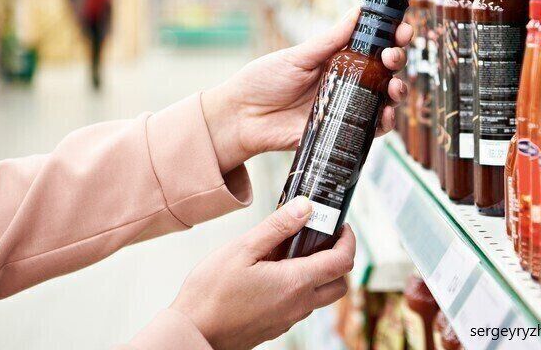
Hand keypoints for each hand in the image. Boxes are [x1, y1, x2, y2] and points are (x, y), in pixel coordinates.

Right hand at [171, 197, 354, 349]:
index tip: (341, 226)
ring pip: (320, 296)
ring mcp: (288, 319)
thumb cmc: (210, 293)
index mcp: (296, 283)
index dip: (348, 240)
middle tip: (322, 239)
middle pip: (339, 283)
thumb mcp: (243, 249)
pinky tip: (274, 272)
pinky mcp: (276, 326)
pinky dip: (300, 287)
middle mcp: (298, 305)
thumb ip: (278, 227)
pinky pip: (300, 305)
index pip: (343, 262)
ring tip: (292, 252)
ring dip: (318, 274)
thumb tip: (306, 207)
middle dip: (339, 259)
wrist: (192, 332)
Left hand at [202, 9, 412, 171]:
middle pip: (384, 71)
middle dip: (397, 60)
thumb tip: (357, 12)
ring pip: (383, 100)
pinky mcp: (340, 131)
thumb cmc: (263, 81)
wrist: (241, 117)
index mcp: (336, 59)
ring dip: (397, 91)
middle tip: (393, 56)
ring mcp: (345, 107)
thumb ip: (330, 40)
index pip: (372, 46)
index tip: (402, 29)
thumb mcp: (297, 56)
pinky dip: (384, 123)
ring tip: (395, 87)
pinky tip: (386, 115)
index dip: (391, 37)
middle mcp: (346, 82)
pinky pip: (370, 129)